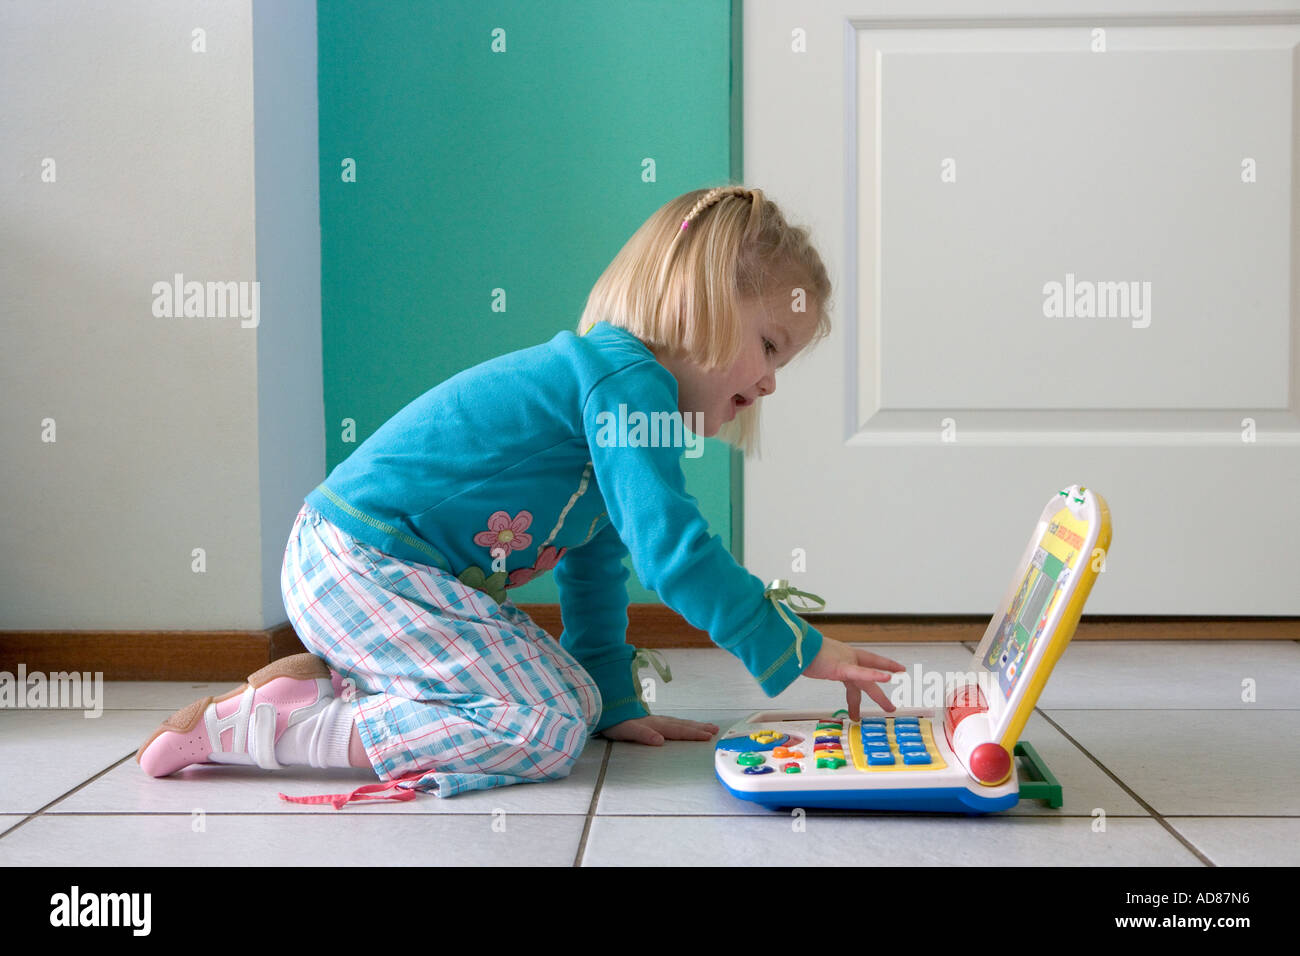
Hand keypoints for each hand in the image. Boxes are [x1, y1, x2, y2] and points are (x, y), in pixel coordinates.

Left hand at [599, 714, 719, 745]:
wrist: (599, 705)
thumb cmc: (611, 721)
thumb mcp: (624, 730)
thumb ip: (642, 734)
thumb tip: (660, 740)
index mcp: (653, 725)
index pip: (677, 730)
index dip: (693, 733)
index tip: (709, 736)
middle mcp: (655, 721)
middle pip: (681, 725)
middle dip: (698, 728)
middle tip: (715, 730)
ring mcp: (652, 719)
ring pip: (677, 722)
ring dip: (692, 725)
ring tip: (706, 726)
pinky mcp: (646, 720)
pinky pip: (670, 722)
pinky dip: (680, 724)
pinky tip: (680, 725)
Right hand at [801, 637, 904, 720]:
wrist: (792, 643)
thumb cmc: (799, 650)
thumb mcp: (813, 658)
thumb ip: (815, 663)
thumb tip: (805, 667)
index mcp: (842, 656)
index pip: (865, 664)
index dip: (879, 669)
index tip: (892, 673)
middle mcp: (847, 658)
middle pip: (867, 679)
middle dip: (879, 694)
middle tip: (890, 706)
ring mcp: (845, 663)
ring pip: (866, 683)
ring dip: (879, 696)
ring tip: (890, 707)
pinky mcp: (840, 667)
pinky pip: (859, 674)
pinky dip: (874, 675)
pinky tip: (887, 677)